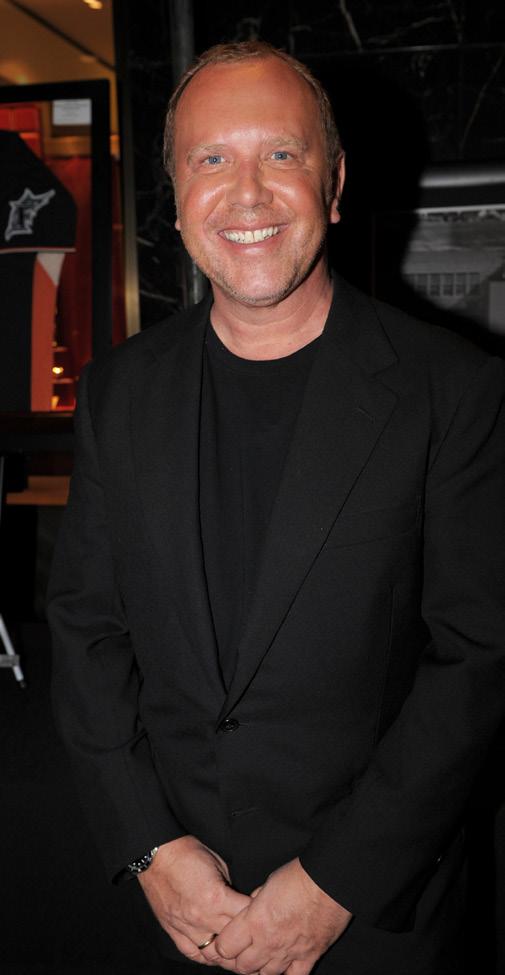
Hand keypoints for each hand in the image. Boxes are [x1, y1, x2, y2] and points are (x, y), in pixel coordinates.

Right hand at [138, 835, 249, 965]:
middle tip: (256, 937)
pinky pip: (192, 953)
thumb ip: (230, 886)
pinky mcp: (173, 931)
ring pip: (213, 954)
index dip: (258, 916)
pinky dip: (206, 956)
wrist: (156, 853)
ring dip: (227, 954)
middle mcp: (201, 918)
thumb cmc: (187, 852)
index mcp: (216, 898)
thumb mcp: (219, 863)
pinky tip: (215, 953)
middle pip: (233, 940)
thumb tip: (241, 901)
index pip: (246, 917)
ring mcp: (185, 927)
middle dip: (247, 939)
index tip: (265, 915)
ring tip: (239, 951)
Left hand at [212, 858, 351, 974]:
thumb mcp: (267, 884)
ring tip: (262, 958)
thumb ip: (254, 903)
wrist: (329, 880)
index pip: (225, 948)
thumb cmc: (298, 876)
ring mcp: (289, 952)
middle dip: (239, 960)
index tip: (224, 941)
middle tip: (242, 951)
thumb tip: (248, 910)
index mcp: (254, 921)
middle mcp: (268, 942)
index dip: (222, 946)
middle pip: (243, 967)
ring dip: (261, 968)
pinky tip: (284, 968)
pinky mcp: (309, 956)